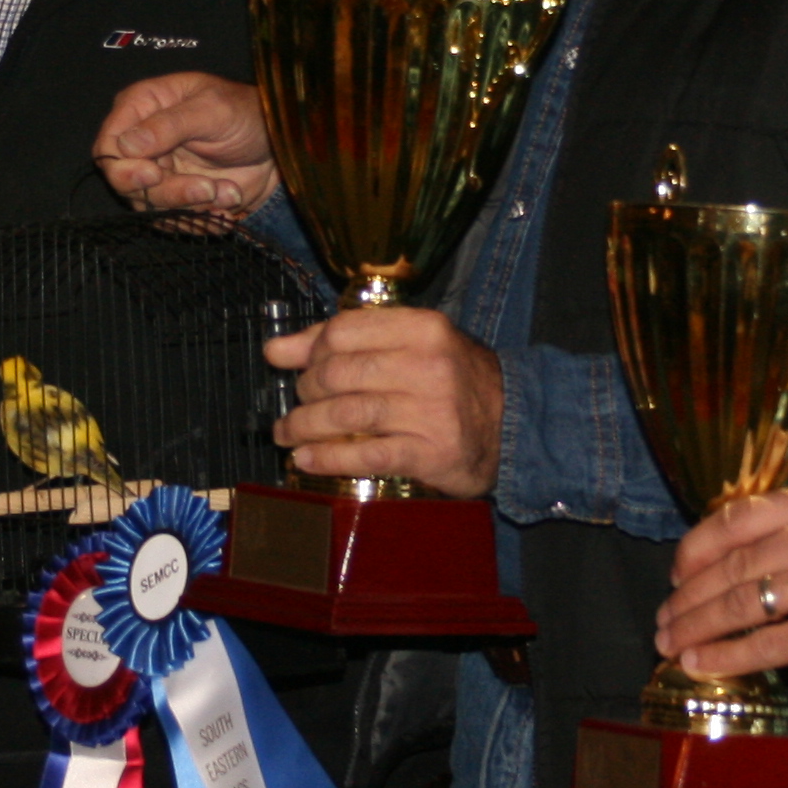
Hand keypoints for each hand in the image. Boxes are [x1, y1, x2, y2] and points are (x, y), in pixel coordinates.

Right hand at [93, 72, 276, 215]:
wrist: (274, 146)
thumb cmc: (245, 113)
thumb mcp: (213, 109)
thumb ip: (170, 125)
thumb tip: (127, 144)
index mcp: (141, 107)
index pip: (108, 144)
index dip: (124, 166)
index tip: (154, 174)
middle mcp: (142, 143)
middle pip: (126, 181)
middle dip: (167, 191)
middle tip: (204, 189)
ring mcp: (157, 173)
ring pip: (150, 205)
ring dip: (193, 205)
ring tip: (228, 191)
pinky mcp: (174, 199)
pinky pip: (173, 220)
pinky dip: (201, 219)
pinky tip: (227, 203)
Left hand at [264, 308, 501, 498]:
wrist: (511, 424)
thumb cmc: (452, 380)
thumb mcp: (411, 345)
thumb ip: (346, 342)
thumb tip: (276, 350)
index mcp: (422, 328)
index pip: (344, 330)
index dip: (309, 349)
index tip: (294, 366)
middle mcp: (427, 364)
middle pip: (339, 373)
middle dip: (305, 392)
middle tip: (297, 404)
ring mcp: (430, 410)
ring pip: (347, 413)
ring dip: (305, 426)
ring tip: (286, 434)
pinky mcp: (430, 452)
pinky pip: (367, 455)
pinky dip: (328, 458)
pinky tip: (306, 459)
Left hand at [655, 478, 787, 682]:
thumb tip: (730, 558)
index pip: (739, 518)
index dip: (696, 548)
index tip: (674, 574)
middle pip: (735, 564)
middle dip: (688, 596)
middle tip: (663, 618)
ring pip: (744, 603)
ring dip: (698, 627)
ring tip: (672, 644)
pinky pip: (770, 644)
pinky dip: (728, 655)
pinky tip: (702, 664)